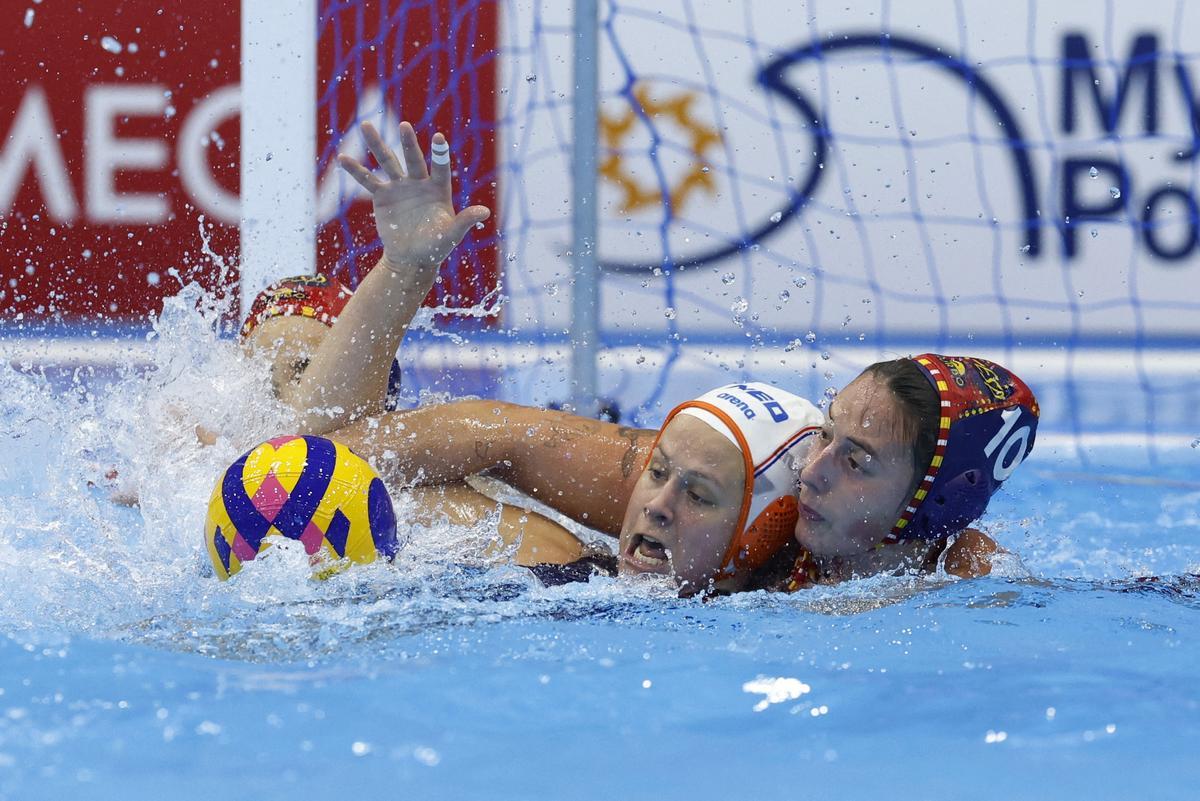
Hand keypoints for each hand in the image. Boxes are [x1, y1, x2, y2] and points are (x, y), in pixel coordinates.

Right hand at [338, 121, 490, 270]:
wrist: (411, 258)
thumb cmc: (436, 247)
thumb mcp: (451, 235)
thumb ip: (465, 221)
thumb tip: (485, 212)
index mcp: (438, 189)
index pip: (440, 168)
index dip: (439, 154)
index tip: (439, 138)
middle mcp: (419, 182)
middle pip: (412, 159)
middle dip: (408, 143)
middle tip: (404, 125)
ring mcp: (399, 186)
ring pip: (387, 162)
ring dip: (376, 144)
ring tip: (365, 125)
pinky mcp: (382, 196)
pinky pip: (368, 180)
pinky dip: (355, 170)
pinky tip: (342, 158)